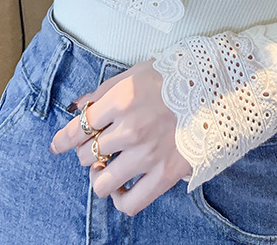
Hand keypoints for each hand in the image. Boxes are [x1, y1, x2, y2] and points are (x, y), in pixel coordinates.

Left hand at [49, 58, 192, 215]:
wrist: (218, 88)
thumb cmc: (176, 76)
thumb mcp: (136, 72)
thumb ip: (104, 91)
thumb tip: (78, 107)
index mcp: (122, 101)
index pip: (79, 128)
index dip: (63, 139)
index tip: (57, 145)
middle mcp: (130, 129)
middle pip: (87, 154)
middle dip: (87, 151)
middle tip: (97, 146)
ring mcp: (147, 154)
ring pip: (102, 181)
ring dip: (98, 175)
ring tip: (106, 167)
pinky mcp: (165, 174)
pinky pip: (130, 203)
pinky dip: (119, 199)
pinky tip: (121, 188)